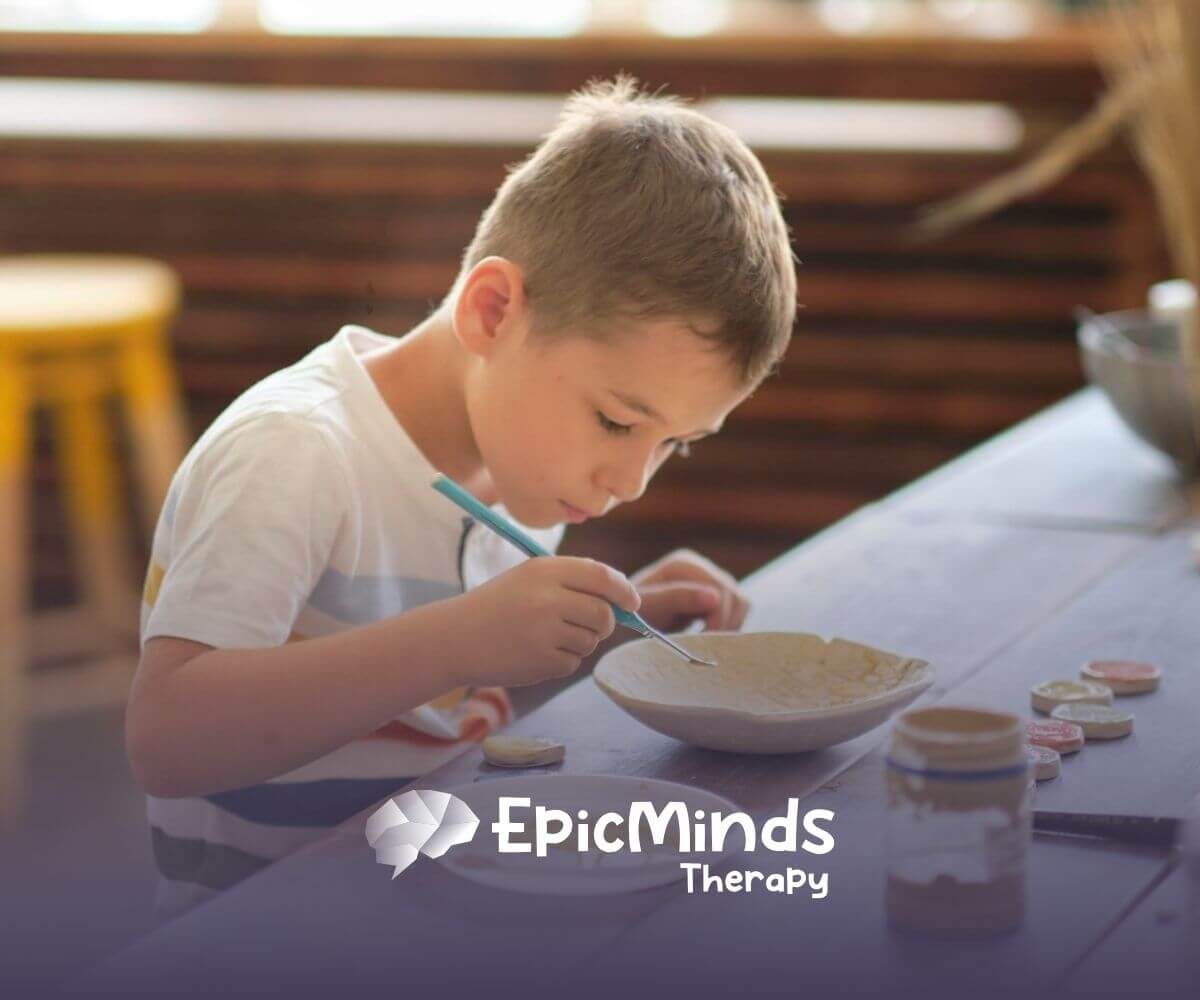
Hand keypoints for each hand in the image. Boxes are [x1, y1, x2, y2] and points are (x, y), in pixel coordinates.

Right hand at [452, 557, 640, 686]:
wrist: (454, 638)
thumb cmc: (496, 606)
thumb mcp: (529, 579)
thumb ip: (573, 583)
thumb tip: (622, 600)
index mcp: (544, 570)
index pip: (601, 576)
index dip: (623, 590)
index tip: (632, 601)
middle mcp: (547, 598)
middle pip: (603, 613)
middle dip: (605, 622)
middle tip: (591, 626)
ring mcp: (544, 631)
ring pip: (590, 640)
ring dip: (579, 643)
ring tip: (547, 637)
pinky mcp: (541, 660)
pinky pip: (573, 663)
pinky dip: (561, 661)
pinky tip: (535, 653)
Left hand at [631, 548, 749, 633]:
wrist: (626, 619)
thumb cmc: (632, 613)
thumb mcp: (650, 607)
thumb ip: (677, 598)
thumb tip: (714, 596)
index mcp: (683, 565)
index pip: (719, 590)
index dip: (718, 618)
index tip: (705, 641)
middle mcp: (700, 566)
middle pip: (733, 597)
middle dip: (723, 624)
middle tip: (705, 646)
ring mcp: (710, 578)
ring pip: (740, 603)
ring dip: (728, 625)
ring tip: (704, 641)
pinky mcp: (716, 593)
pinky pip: (738, 609)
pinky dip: (728, 625)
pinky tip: (708, 635)